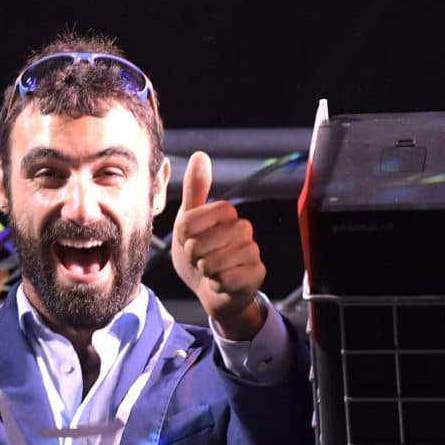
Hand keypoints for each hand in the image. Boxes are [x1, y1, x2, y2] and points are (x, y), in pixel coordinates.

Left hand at [171, 151, 266, 339]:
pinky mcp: (257, 274)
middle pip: (205, 241)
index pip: (199, 217)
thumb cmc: (197, 254)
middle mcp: (244, 229)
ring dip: (204, 270)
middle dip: (193, 254)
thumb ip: (194, 189)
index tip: (187, 238)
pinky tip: (220, 283)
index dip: (187, 231)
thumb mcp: (187, 222)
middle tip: (199, 258)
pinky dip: (216, 284)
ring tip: (209, 270)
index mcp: (227, 214)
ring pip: (215, 262)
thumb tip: (201, 154)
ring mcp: (253, 252)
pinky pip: (226, 279)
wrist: (208, 290)